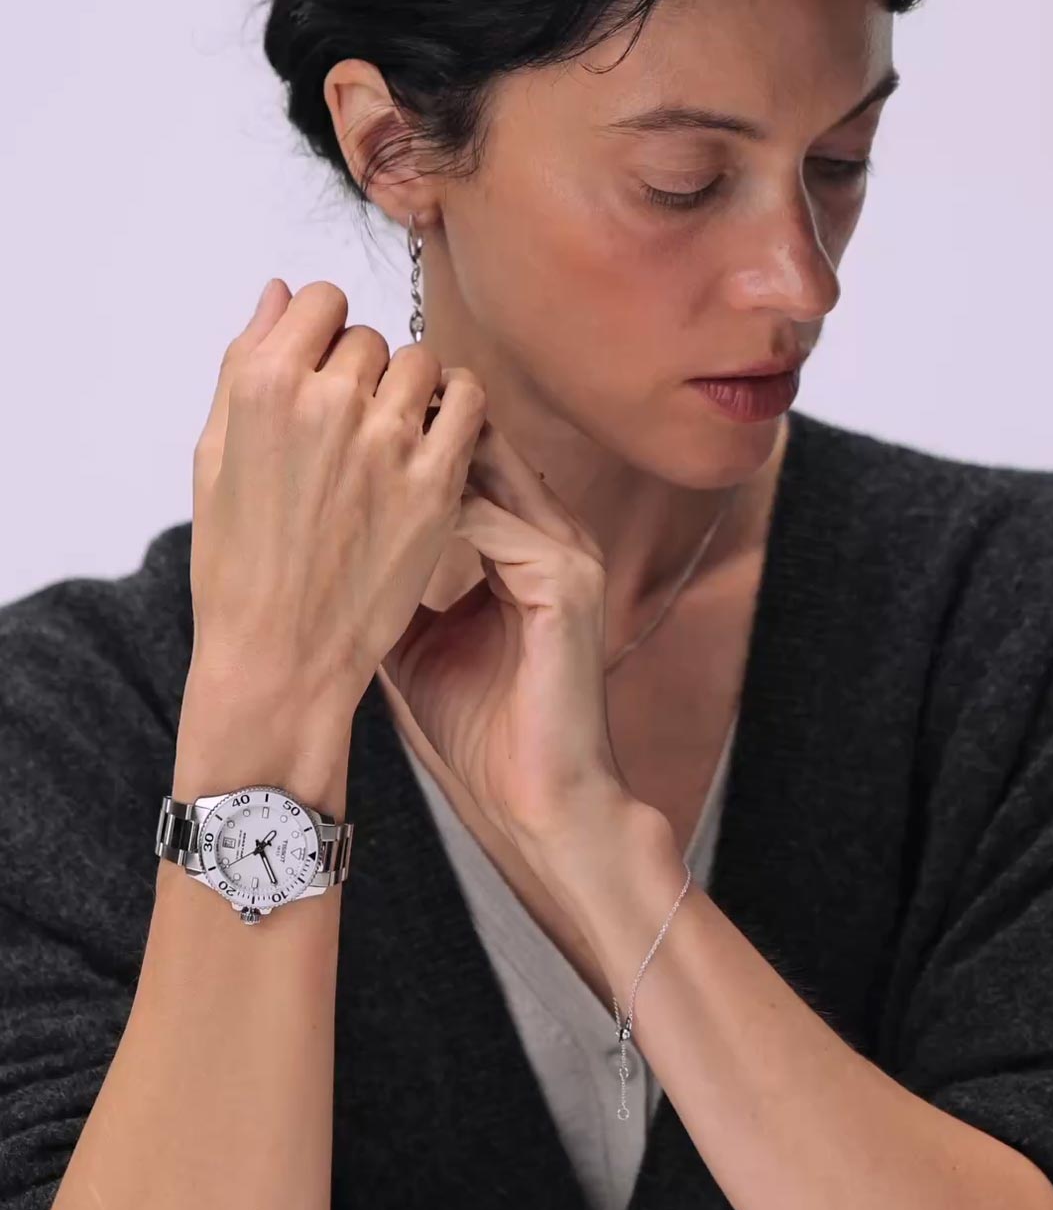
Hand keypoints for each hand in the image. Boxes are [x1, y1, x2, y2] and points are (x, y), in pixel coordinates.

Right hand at [188, 279, 486, 721]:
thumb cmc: (237, 561)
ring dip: (411, 391)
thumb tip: (280, 291)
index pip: (320, 300)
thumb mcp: (214, 454)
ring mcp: (387, 441)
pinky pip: (469, 402)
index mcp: (263, 385)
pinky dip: (459, 410)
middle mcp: (326, 401)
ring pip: (422, 363)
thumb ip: (245, 362)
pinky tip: (437, 442)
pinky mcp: (436, 482)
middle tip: (353, 427)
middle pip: (371, 337)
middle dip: (364, 371)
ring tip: (393, 439)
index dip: (324, 333)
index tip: (326, 372)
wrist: (280, 653)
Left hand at [378, 421, 634, 854]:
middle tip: (340, 408)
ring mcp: (568, 554)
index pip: (470, 459)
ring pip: (490, 467)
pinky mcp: (566, 583)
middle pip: (482, 444)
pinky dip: (435, 509)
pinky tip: (377, 510)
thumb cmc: (480, 728)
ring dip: (417, 452)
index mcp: (528, 545)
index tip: (338, 426)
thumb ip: (392, 579)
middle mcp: (556, 536)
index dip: (407, 436)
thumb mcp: (416, 637)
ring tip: (350, 444)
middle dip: (410, 425)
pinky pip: (494, 522)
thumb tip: (326, 543)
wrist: (536, 801)